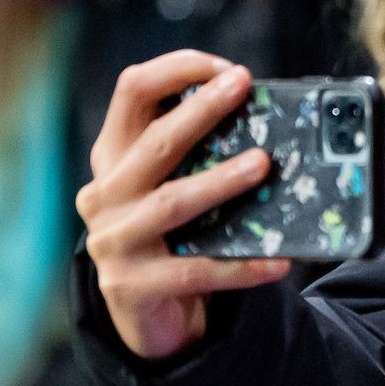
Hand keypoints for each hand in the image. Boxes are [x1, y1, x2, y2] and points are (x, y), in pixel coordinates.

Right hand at [77, 51, 291, 360]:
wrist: (147, 314)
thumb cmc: (174, 234)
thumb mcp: (175, 185)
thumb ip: (202, 154)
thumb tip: (273, 118)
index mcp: (115, 158)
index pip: (131, 92)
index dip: (177, 71)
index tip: (229, 71)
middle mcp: (105, 194)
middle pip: (153, 144)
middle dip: (200, 112)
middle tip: (243, 87)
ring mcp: (114, 241)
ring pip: (171, 204)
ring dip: (220, 181)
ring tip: (262, 164)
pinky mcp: (131, 286)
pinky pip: (195, 272)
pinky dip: (241, 266)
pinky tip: (279, 261)